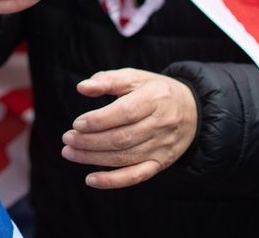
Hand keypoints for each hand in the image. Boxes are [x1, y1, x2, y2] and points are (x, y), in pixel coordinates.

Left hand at [61, 68, 197, 188]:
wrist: (192, 111)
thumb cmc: (154, 91)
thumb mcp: (135, 77)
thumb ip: (108, 80)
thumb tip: (82, 87)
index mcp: (155, 99)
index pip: (125, 112)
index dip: (99, 120)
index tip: (77, 123)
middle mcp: (161, 125)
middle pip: (122, 138)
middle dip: (90, 141)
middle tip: (67, 139)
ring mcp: (161, 147)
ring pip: (125, 157)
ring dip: (94, 158)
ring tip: (70, 152)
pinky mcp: (160, 163)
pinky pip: (136, 176)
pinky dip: (113, 181)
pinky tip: (91, 179)